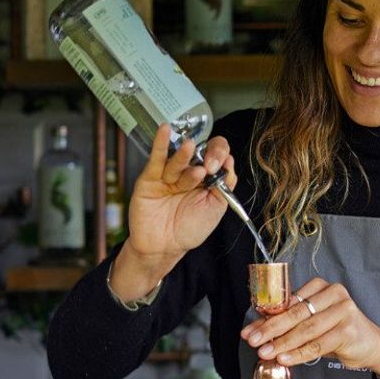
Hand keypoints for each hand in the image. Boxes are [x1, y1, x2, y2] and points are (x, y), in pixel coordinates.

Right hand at [109, 124, 236, 299]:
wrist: (164, 248)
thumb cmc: (189, 229)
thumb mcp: (216, 207)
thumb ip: (224, 184)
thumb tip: (230, 160)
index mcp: (206, 178)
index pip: (216, 156)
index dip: (219, 155)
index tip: (217, 168)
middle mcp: (187, 172)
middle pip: (199, 152)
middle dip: (207, 155)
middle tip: (208, 166)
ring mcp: (168, 175)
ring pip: (179, 158)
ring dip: (185, 153)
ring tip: (190, 148)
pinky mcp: (150, 179)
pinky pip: (156, 159)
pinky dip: (160, 144)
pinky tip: (165, 131)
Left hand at [240, 278, 379, 374]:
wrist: (371, 345)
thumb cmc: (338, 332)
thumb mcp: (312, 323)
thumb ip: (288, 323)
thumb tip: (256, 331)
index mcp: (320, 287)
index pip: (287, 303)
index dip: (266, 318)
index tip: (249, 331)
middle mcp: (333, 294)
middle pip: (295, 314)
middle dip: (270, 330)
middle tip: (253, 341)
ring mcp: (343, 311)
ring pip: (305, 330)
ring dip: (282, 343)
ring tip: (266, 352)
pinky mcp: (348, 330)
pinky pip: (318, 344)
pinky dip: (299, 353)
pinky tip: (285, 358)